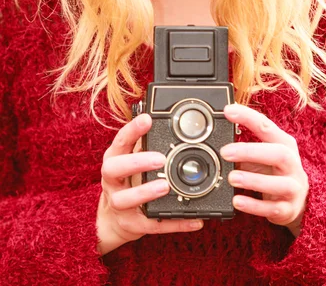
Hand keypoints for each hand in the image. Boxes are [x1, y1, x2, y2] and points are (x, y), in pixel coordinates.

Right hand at [97, 113, 203, 254]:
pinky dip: (174, 223)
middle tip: (160, 158)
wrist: (112, 220)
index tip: (147, 119)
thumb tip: (168, 122)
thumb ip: (145, 143)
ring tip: (165, 186)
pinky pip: (152, 225)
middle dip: (136, 162)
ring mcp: (118, 204)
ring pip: (126, 199)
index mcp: (114, 159)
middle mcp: (111, 181)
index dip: (132, 129)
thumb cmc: (127, 181)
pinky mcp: (131, 225)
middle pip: (113, 169)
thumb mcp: (131, 158)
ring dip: (145, 192)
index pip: (120, 141)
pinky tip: (193, 220)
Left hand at [220, 104, 308, 237]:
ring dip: (253, 180)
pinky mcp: (288, 209)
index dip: (248, 117)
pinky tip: (238, 201)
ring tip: (231, 178)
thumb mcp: (263, 155)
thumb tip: (216, 143)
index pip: (267, 126)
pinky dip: (254, 205)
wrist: (297, 200)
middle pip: (278, 154)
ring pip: (279, 184)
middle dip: (251, 152)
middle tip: (225, 152)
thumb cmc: (274, 171)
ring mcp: (293, 187)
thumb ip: (244, 148)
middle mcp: (292, 164)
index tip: (228, 111)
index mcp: (284, 144)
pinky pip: (272, 208)